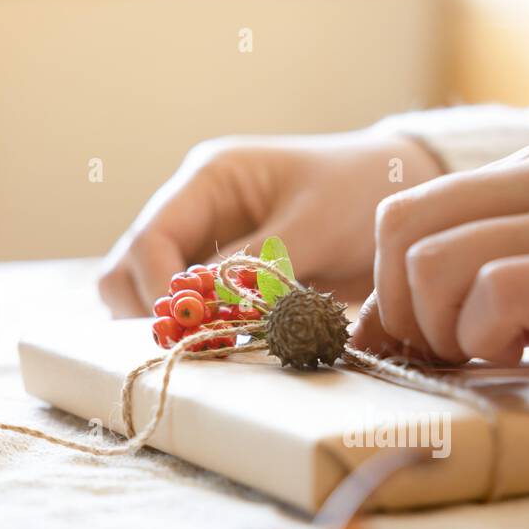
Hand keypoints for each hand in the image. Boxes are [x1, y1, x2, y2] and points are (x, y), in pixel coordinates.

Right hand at [98, 131, 441, 315]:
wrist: (399, 191)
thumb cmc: (361, 190)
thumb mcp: (314, 225)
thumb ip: (259, 265)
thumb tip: (209, 309)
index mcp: (208, 180)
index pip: (150, 239)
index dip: (159, 289)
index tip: (192, 328)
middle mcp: (196, 213)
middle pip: (129, 271)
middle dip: (154, 312)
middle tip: (197, 346)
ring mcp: (206, 247)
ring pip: (150, 298)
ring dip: (174, 327)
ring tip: (216, 349)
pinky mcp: (227, 281)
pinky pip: (193, 313)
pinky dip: (201, 335)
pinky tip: (231, 348)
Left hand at [353, 128, 528, 419]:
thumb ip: (499, 272)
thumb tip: (391, 320)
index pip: (409, 210)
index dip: (386, 289)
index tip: (413, 344)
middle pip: (403, 230)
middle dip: (402, 313)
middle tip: (445, 358)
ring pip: (436, 262)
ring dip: (443, 333)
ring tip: (491, 359)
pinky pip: (496, 293)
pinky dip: (485, 341)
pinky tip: (523, 359)